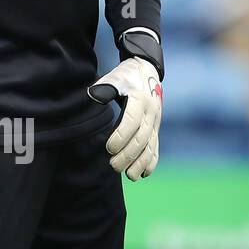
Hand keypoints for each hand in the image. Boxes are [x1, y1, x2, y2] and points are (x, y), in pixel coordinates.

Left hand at [88, 56, 162, 179]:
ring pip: (151, 146)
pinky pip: (156, 148)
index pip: (132, 121)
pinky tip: (143, 174)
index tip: (108, 148)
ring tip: (130, 176)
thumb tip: (92, 96)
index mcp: (140, 100)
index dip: (121, 136)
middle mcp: (151, 113)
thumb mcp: (115, 78)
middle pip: (142, 138)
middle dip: (128, 155)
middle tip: (113, 166)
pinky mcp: (156, 129)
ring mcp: (156, 123)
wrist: (147, 72)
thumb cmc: (126, 77)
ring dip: (141, 163)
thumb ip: (104, 88)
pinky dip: (151, 162)